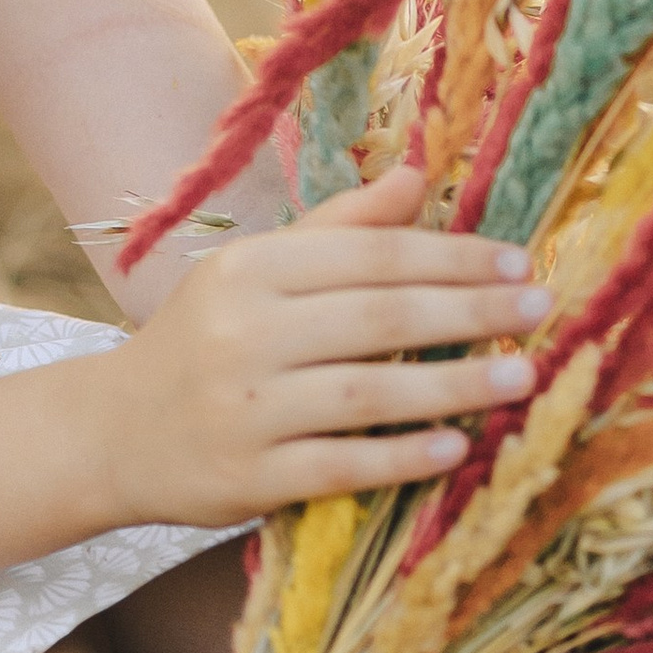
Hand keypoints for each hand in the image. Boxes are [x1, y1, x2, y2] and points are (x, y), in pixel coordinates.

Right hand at [85, 166, 550, 532]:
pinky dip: (402, 455)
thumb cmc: (202, 340)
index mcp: (252, 269)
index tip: (518, 261)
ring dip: (454, 384)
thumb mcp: (255, 271)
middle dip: (470, 311)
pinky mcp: (248, 477)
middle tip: (541, 309)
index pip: (371, 255)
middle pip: (380, 316)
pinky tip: (456, 448)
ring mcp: (246, 408)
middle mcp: (245, 332)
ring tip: (522, 378)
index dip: (452, 256)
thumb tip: (420, 175)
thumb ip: (339, 228)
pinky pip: (340, 463)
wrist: (111, 432)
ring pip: (368, 392)